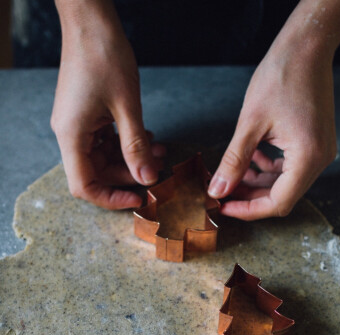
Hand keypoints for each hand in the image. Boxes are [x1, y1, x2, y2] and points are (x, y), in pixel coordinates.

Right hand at [51, 2, 163, 208]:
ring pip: (103, 158)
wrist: (91, 21)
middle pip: (96, 174)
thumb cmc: (104, 56)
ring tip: (159, 150)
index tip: (138, 198)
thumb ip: (136, 147)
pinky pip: (105, 141)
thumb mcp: (127, 107)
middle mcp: (70, 134)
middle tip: (156, 170)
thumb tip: (146, 179)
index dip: (111, 198)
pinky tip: (147, 135)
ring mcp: (77, 125)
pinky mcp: (85, 116)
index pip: (84, 186)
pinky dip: (126, 143)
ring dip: (131, 158)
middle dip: (128, 175)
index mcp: (72, 136)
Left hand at [208, 45, 336, 219]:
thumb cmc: (282, 77)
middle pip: (282, 196)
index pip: (278, 203)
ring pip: (285, 184)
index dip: (248, 210)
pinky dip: (268, 169)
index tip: (223, 206)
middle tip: (223, 192)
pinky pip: (290, 168)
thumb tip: (217, 190)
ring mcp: (320, 152)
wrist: (307, 47)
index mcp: (308, 158)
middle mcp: (320, 160)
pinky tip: (251, 158)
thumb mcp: (250, 124)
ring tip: (232, 175)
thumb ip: (234, 161)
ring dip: (258, 184)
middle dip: (250, 198)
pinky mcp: (315, 143)